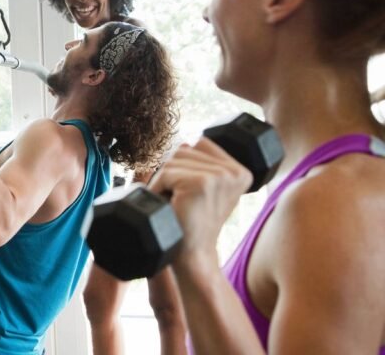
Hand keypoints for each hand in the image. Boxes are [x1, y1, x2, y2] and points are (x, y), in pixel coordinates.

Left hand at [148, 138, 251, 260]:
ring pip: (173, 160)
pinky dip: (157, 188)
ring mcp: (220, 176)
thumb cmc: (194, 224)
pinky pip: (166, 173)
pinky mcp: (202, 183)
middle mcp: (235, 171)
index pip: (201, 144)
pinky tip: (168, 206)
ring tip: (173, 203)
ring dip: (163, 180)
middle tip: (177, 200)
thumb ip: (202, 165)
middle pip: (185, 150)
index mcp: (241, 171)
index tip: (188, 192)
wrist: (193, 256)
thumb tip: (185, 142)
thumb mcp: (207, 191)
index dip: (185, 165)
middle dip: (172, 172)